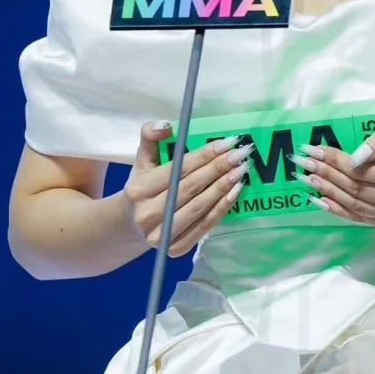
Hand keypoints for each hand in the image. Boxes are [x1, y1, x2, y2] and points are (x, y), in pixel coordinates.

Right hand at [124, 122, 252, 255]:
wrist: (133, 223)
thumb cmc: (144, 186)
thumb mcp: (142, 160)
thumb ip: (150, 136)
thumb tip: (166, 125)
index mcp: (137, 190)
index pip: (177, 170)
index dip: (203, 155)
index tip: (226, 143)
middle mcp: (147, 215)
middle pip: (191, 188)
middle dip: (218, 168)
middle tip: (240, 154)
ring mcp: (161, 236)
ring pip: (200, 207)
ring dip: (223, 187)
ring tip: (241, 170)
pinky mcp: (176, 248)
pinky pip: (205, 225)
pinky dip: (222, 208)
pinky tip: (235, 192)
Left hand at [290, 118, 374, 228]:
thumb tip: (353, 158)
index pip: (362, 172)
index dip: (335, 161)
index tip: (312, 150)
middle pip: (355, 190)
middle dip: (326, 175)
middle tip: (302, 164)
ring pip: (355, 206)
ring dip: (327, 192)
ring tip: (305, 179)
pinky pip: (360, 218)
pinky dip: (337, 209)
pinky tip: (319, 199)